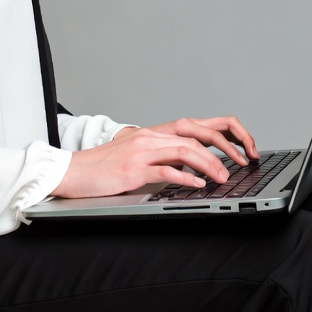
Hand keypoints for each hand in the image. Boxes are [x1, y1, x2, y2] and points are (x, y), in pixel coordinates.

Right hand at [51, 116, 258, 198]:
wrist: (72, 171)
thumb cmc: (103, 169)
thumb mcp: (136, 158)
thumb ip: (161, 158)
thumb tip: (188, 168)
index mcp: (152, 134)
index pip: (195, 127)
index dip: (221, 136)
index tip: (239, 150)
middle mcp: (149, 137)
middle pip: (195, 135)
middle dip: (223, 148)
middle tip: (240, 163)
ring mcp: (141, 152)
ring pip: (185, 151)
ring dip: (209, 164)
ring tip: (223, 177)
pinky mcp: (133, 169)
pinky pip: (165, 170)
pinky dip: (185, 177)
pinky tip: (198, 185)